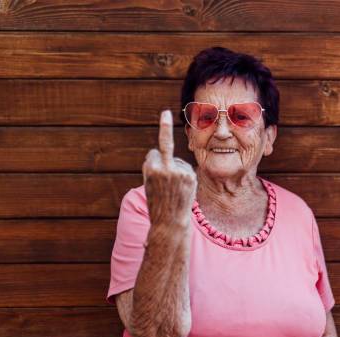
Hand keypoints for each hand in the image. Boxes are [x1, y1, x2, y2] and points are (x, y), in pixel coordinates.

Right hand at [143, 110, 196, 226]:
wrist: (170, 221)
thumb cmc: (158, 204)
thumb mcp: (150, 184)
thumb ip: (154, 168)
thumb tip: (161, 152)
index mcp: (150, 169)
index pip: (153, 154)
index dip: (154, 159)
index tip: (161, 120)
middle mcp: (164, 168)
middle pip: (164, 146)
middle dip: (164, 127)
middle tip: (165, 112)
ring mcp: (178, 172)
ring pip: (177, 160)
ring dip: (176, 169)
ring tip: (174, 188)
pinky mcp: (190, 176)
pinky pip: (186, 168)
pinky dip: (184, 174)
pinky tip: (183, 188)